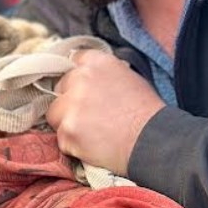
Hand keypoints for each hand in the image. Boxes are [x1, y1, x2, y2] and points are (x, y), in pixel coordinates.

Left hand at [46, 50, 165, 175]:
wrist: (152, 141)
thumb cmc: (148, 113)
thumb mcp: (129, 79)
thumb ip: (103, 76)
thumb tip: (90, 81)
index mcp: (98, 63)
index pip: (74, 61)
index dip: (77, 78)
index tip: (82, 90)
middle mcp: (81, 78)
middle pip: (60, 89)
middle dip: (70, 102)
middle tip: (89, 117)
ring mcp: (71, 105)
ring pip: (55, 115)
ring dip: (68, 124)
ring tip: (92, 135)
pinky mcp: (68, 131)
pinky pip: (61, 140)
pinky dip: (74, 146)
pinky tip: (94, 147)